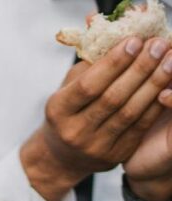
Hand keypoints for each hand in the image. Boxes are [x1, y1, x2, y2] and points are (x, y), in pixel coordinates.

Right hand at [21, 36, 171, 200]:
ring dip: (153, 84)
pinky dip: (155, 104)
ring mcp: (94, 146)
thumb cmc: (69, 112)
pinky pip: (139, 127)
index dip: (113, 63)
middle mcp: (74, 131)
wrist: (62, 157)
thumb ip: (89, 62)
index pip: (88, 85)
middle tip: (158, 45)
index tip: (134, 41)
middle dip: (139, 69)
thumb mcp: (69, 87)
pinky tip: (166, 86)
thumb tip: (103, 26)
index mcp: (58, 111)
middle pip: (112, 97)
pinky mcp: (114, 156)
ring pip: (130, 112)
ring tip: (169, 60)